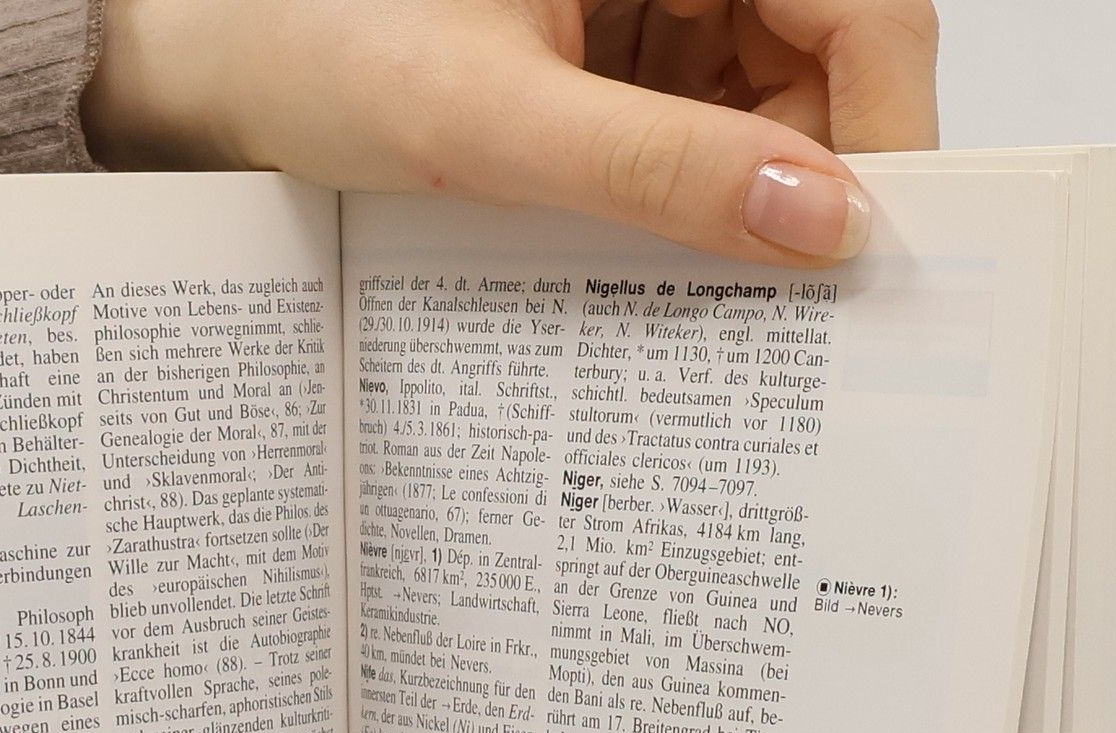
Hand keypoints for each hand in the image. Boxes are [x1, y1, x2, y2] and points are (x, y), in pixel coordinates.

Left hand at [85, 0, 938, 262]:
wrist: (224, 74)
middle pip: (827, 65)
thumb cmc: (322, 45)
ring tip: (713, 304)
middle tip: (802, 318)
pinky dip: (693, 212)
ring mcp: (658, 11)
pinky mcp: (622, 69)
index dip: (891, 129)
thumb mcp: (493, 121)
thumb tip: (816, 220)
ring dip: (750, 212)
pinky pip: (698, 140)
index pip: (860, 4)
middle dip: (816, 187)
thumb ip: (656, 169)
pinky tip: (663, 271)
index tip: (877, 252)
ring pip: (770, 115)